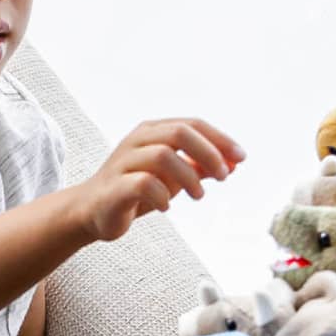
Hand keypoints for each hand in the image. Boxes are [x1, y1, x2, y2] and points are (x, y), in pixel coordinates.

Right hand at [81, 119, 244, 244]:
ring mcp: (123, 161)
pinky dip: (163, 195)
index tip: (241, 158)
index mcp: (152, 131)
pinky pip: (143, 183)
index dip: (220, 139)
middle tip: (223, 176)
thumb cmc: (138, 190)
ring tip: (199, 195)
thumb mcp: (174, 177)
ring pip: (162, 155)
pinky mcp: (114, 186)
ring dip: (189, 176)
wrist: (93, 211)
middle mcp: (137, 141)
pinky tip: (167, 206)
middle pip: (179, 132)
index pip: (192, 124)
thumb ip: (200, 167)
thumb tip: (234, 164)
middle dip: (208, 153)